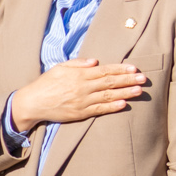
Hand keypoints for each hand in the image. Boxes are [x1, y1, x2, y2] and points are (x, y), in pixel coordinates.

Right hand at [7, 58, 145, 129]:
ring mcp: (82, 101)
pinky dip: (112, 107)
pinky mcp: (80, 113)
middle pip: (109, 82)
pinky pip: (99, 109)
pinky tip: (123, 104)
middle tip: (143, 78)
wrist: (33, 103)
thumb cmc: (46, 83)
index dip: (120, 69)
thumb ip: (77, 63)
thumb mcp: (59, 68)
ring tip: (139, 91)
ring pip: (107, 96)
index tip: (134, 68)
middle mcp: (82, 87)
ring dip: (125, 93)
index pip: (104, 71)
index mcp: (78, 75)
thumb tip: (95, 61)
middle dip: (128, 80)